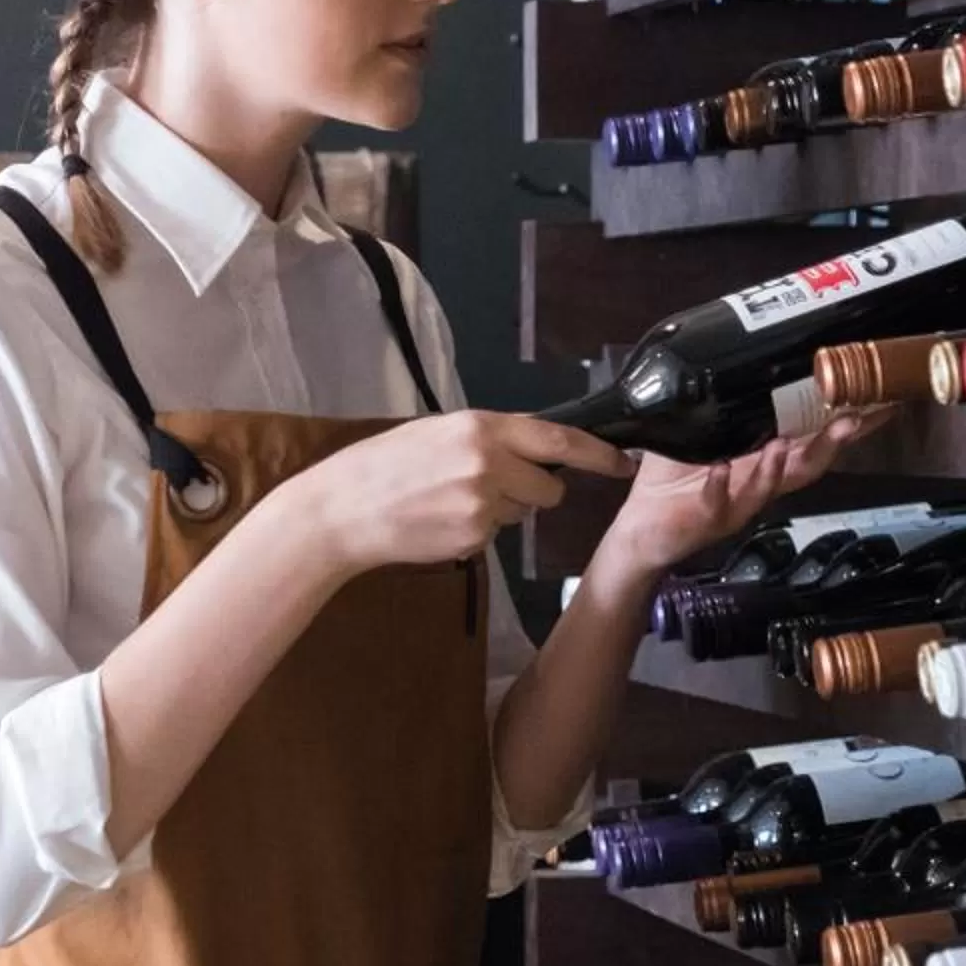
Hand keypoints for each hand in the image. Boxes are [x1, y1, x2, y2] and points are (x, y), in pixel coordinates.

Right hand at [275, 409, 635, 578]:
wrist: (341, 511)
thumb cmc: (382, 466)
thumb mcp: (437, 433)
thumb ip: (486, 439)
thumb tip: (530, 449)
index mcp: (480, 427)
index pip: (558, 439)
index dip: (598, 454)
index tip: (624, 462)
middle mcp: (489, 463)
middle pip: (547, 488)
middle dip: (533, 492)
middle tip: (493, 487)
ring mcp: (482, 505)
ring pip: (521, 513)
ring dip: (502, 511)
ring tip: (449, 502)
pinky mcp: (473, 539)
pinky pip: (494, 535)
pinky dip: (475, 531)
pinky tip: (439, 522)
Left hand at [594, 408, 888, 586]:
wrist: (642, 529)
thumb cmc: (673, 481)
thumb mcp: (699, 436)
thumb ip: (719, 406)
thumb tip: (732, 354)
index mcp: (763, 462)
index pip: (812, 442)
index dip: (844, 427)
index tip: (876, 405)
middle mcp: (759, 484)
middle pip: (805, 467)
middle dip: (829, 446)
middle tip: (851, 422)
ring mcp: (736, 504)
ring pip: (768, 488)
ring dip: (776, 467)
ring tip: (782, 445)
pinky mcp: (705, 519)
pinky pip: (716, 503)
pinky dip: (719, 486)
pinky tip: (721, 470)